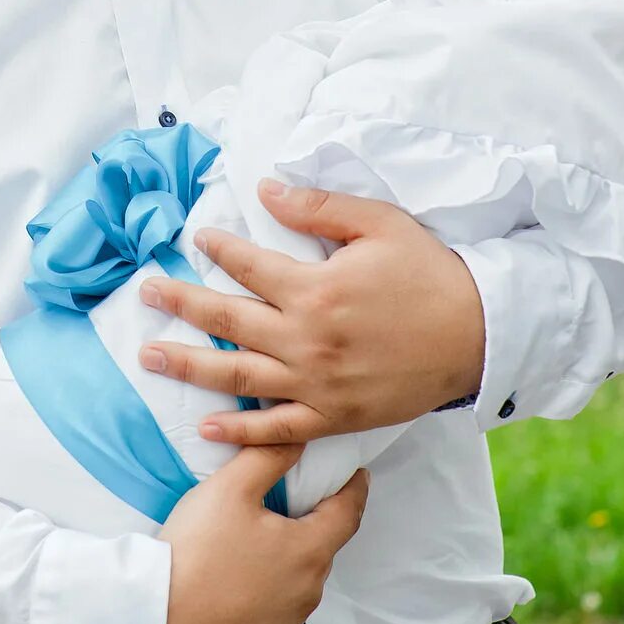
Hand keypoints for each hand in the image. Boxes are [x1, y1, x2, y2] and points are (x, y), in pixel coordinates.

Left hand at [138, 178, 485, 445]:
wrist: (478, 336)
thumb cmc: (430, 274)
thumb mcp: (380, 224)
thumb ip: (319, 208)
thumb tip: (265, 191)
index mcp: (314, 289)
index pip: (249, 265)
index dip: (219, 249)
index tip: (196, 238)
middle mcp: (306, 340)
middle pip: (227, 320)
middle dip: (181, 303)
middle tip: (145, 293)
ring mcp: (316, 384)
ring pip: (237, 377)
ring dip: (189, 365)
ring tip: (150, 356)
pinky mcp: (333, 416)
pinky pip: (276, 429)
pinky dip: (239, 432)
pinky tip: (206, 427)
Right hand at [158, 442, 368, 623]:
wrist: (155, 622)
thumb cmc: (196, 551)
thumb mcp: (230, 488)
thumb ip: (269, 456)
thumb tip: (300, 438)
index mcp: (308, 551)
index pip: (348, 513)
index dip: (353, 490)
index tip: (356, 478)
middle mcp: (306, 594)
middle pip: (319, 551)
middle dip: (310, 528)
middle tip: (286, 510)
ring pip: (295, 588)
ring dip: (284, 568)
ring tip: (252, 551)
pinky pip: (271, 621)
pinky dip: (262, 603)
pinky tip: (234, 593)